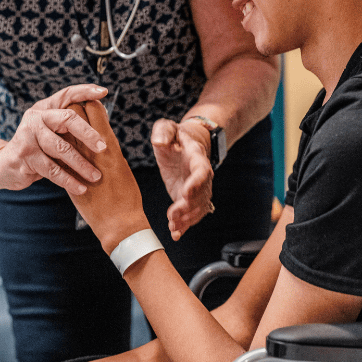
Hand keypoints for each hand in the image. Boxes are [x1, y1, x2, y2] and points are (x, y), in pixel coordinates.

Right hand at [0, 84, 108, 194]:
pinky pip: (52, 170)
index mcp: (45, 108)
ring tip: (96, 176)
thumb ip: (70, 124)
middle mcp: (35, 118)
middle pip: (66, 119)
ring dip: (81, 165)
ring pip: (61, 149)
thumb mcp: (51, 132)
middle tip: (104, 148)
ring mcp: (27, 136)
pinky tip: (81, 188)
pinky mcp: (24, 157)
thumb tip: (104, 115)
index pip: (67, 94)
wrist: (5, 166)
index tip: (104, 91)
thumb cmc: (38, 148)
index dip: (85, 91)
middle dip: (88, 133)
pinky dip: (68, 180)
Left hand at [63, 100, 148, 252]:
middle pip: (73, 115)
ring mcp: (76, 162)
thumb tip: (101, 135)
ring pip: (62, 132)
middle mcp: (90, 149)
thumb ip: (109, 147)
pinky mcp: (68, 176)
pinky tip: (59, 150)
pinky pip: (58, 154)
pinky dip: (58, 148)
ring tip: (64, 129)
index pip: (93, 109)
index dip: (90, 102)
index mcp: (108, 144)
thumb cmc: (126, 193)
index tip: (89, 102)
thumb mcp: (120, 163)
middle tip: (73, 113)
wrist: (118, 223)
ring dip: (62, 129)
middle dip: (71, 110)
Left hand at [151, 118, 214, 240]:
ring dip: (187, 219)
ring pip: (199, 207)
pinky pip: (193, 214)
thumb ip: (163, 131)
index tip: (186, 193)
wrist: (185, 145)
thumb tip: (159, 141)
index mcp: (196, 157)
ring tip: (174, 227)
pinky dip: (185, 225)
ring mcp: (198, 188)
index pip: (201, 171)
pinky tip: (176, 234)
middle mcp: (201, 175)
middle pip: (201, 194)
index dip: (196, 183)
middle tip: (173, 215)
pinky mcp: (190, 198)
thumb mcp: (166, 128)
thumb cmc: (175, 136)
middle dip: (188, 207)